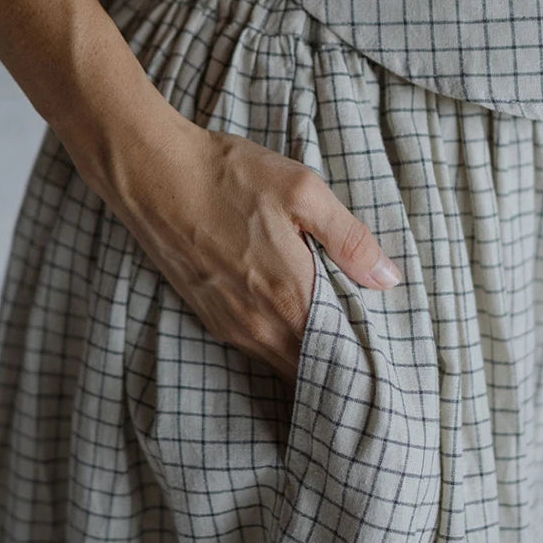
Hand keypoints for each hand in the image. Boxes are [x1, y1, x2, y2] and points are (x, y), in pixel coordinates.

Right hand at [75, 104, 402, 387]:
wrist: (154, 174)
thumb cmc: (229, 177)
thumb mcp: (302, 191)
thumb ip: (350, 240)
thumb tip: (388, 279)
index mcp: (291, 298)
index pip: (339, 355)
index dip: (362, 358)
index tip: (380, 349)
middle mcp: (259, 325)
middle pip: (309, 367)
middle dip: (337, 361)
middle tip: (361, 343)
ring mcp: (229, 325)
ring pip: (281, 361)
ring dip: (306, 354)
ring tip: (330, 330)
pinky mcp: (208, 316)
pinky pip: (254, 346)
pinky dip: (277, 342)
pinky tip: (286, 315)